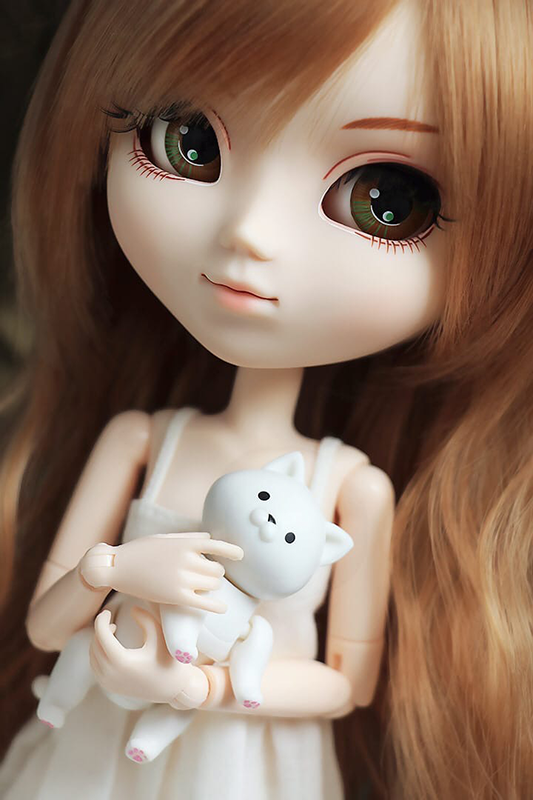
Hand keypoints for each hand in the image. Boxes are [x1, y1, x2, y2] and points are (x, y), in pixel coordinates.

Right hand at [79, 532, 242, 611]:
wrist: (117, 567)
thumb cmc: (140, 551)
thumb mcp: (165, 538)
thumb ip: (188, 538)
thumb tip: (208, 536)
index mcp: (185, 543)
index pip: (216, 545)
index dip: (232, 551)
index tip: (242, 555)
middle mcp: (187, 560)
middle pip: (217, 570)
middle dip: (214, 573)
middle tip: (205, 576)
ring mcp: (182, 578)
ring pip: (213, 584)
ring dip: (211, 586)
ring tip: (201, 587)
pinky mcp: (176, 596)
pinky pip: (204, 602)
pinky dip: (216, 606)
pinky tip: (222, 609)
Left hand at [90, 607, 208, 707]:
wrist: (173, 689)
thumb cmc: (169, 660)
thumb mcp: (159, 635)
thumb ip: (145, 619)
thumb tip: (132, 609)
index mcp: (122, 661)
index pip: (101, 635)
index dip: (102, 620)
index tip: (108, 611)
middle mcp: (111, 674)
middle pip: (95, 644)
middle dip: (100, 629)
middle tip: (110, 619)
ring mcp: (109, 683)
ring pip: (92, 655)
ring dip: (98, 641)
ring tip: (112, 631)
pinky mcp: (110, 687)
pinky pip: (95, 666)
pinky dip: (98, 653)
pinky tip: (110, 645)